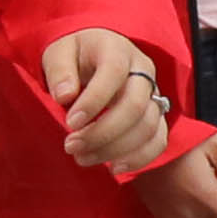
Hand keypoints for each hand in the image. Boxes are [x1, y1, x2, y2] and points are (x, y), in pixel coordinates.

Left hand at [39, 29, 167, 172]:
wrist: (92, 56)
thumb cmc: (74, 55)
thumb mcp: (58, 53)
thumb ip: (59, 71)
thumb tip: (64, 96)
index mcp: (117, 49)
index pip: (113, 73)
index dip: (94, 100)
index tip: (70, 122)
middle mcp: (142, 70)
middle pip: (135, 105)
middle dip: (103, 132)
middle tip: (71, 146)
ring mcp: (152, 94)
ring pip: (148, 126)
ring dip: (116, 149)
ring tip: (83, 158)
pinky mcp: (155, 115)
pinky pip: (158, 140)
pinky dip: (139, 158)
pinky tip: (114, 168)